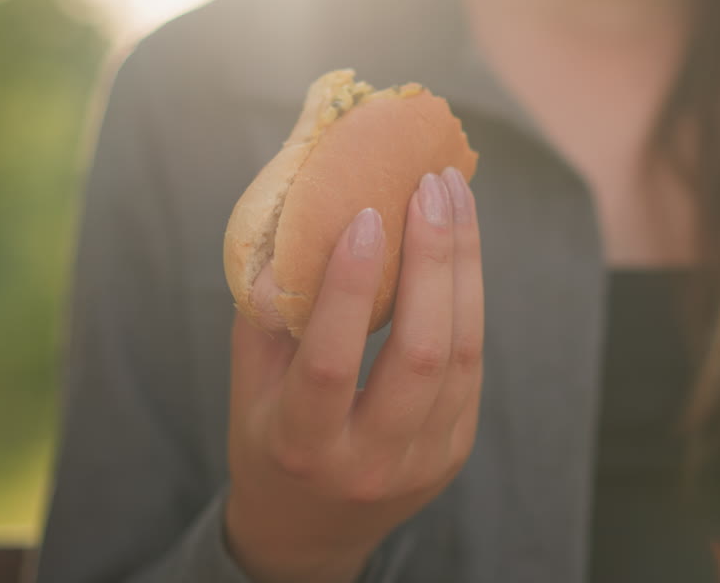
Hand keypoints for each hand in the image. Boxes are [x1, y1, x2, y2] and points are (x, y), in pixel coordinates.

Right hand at [224, 168, 482, 582]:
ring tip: (454, 195)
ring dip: (464, 265)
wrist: (311, 533)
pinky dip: (469, 295)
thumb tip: (292, 225)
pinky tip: (460, 244)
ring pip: (463, 353)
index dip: (350, 288)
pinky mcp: (456, 447)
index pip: (331, 364)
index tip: (366, 214)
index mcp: (302, 446)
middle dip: (433, 260)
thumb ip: (266, 318)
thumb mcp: (246, 389)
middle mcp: (371, 460)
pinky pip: (473, 362)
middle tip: (430, 185)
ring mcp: (425, 459)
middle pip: (421, 355)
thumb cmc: (269, 442)